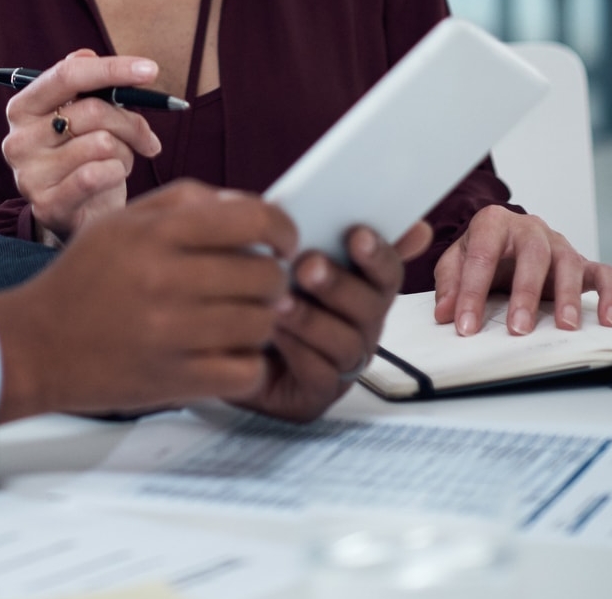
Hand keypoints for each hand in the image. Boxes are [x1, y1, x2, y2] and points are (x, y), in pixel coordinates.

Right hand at [0, 180, 296, 421]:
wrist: (36, 344)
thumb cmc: (83, 278)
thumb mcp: (122, 221)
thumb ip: (186, 202)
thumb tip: (250, 204)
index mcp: (156, 234)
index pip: (252, 220)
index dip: (282, 229)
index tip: (284, 242)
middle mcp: (165, 279)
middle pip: (266, 276)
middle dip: (272, 279)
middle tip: (258, 284)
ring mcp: (172, 333)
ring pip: (263, 324)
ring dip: (260, 322)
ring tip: (238, 317)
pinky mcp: (175, 380)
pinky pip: (248, 370)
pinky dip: (248, 363)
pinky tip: (227, 351)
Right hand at [1, 49, 163, 240]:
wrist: (78, 214)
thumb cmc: (84, 156)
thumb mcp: (83, 116)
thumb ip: (84, 84)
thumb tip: (86, 53)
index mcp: (23, 107)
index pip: (67, 75)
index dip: (112, 68)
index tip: (150, 70)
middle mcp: (17, 139)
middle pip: (92, 110)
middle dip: (130, 121)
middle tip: (147, 137)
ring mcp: (28, 175)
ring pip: (102, 144)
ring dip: (123, 154)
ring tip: (117, 163)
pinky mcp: (46, 206)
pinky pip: (99, 175)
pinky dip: (117, 174)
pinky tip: (112, 179)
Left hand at [228, 221, 432, 423]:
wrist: (213, 341)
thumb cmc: (255, 288)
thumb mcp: (279, 249)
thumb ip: (319, 226)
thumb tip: (398, 218)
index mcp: (358, 286)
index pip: (386, 271)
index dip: (378, 253)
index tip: (357, 235)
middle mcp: (359, 325)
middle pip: (372, 306)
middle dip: (340, 284)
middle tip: (308, 266)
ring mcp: (342, 362)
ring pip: (348, 342)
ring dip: (314, 318)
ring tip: (281, 300)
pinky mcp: (316, 394)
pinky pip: (321, 375)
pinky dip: (298, 350)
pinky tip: (272, 331)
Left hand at [434, 204, 611, 336]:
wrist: (503, 237)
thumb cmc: (482, 250)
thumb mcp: (456, 261)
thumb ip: (450, 284)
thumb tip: (446, 314)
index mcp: (493, 223)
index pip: (481, 256)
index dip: (471, 292)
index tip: (466, 325)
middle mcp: (530, 228)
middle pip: (533, 255)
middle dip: (526, 293)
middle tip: (519, 328)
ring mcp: (558, 243)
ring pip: (569, 263)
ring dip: (567, 296)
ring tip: (565, 326)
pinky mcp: (581, 261)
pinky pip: (603, 273)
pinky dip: (609, 295)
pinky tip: (607, 320)